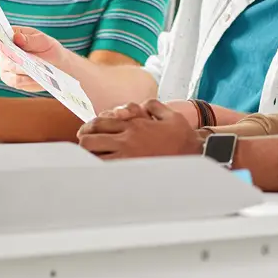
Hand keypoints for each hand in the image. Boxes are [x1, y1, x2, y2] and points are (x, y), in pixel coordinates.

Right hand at [0, 26, 69, 91]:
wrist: (57, 66)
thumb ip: (30, 39)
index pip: (3, 36)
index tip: (13, 43)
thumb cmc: (49, 49)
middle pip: (6, 55)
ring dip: (24, 70)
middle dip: (18, 58)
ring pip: (11, 69)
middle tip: (28, 60)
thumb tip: (17, 37)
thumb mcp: (43, 41)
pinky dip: (27, 80)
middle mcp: (5, 51)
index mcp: (11, 36)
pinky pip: (15, 81)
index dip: (5, 40)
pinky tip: (36, 78)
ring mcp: (6, 66)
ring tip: (36, 70)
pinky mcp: (11, 80)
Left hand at [78, 99, 202, 159]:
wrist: (194, 153)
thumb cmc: (182, 136)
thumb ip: (153, 106)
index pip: (100, 123)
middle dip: (84, 143)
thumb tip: (144, 105)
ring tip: (90, 160)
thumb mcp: (169, 114)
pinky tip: (100, 173)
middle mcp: (127, 139)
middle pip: (89, 140)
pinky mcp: (132, 170)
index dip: (88, 127)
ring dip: (89, 157)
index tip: (85, 133)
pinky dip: (99, 171)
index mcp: (133, 124)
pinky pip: (106, 171)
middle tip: (85, 147)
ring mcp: (128, 156)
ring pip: (94, 157)